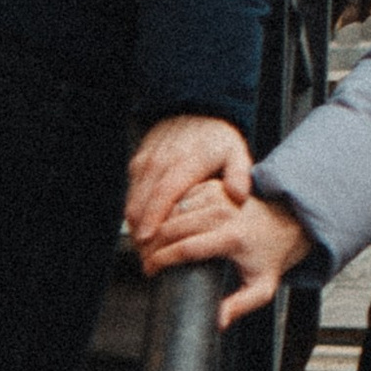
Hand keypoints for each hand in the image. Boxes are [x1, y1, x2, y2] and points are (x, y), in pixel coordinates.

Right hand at [124, 115, 251, 270]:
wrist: (194, 111)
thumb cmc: (217, 138)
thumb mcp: (236, 152)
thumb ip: (239, 175)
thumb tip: (239, 197)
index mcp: (185, 162)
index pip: (164, 193)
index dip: (154, 218)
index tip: (148, 240)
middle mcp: (160, 162)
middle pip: (142, 201)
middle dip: (141, 232)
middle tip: (147, 259)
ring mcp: (146, 162)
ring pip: (133, 199)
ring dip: (135, 226)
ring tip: (145, 252)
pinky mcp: (138, 164)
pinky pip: (132, 192)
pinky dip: (135, 213)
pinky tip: (143, 232)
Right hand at [138, 188, 312, 327]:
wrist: (284, 223)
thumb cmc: (269, 258)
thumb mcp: (261, 288)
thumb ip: (240, 306)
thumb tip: (218, 322)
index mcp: (232, 237)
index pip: (185, 248)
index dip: (161, 260)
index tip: (149, 271)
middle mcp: (223, 213)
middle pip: (172, 227)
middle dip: (151, 245)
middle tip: (142, 261)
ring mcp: (217, 196)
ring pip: (172, 211)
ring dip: (154, 227)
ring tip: (145, 247)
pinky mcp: (212, 186)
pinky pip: (178, 198)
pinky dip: (163, 212)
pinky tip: (156, 228)